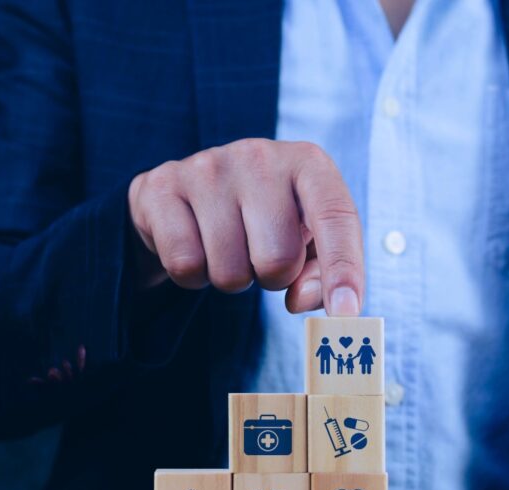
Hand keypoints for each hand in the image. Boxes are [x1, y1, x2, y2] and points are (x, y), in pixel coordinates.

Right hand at [128, 139, 363, 315]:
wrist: (189, 193)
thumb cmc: (263, 220)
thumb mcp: (305, 240)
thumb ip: (320, 272)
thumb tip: (303, 299)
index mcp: (307, 162)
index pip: (335, 215)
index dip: (344, 268)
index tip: (347, 313)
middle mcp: (259, 156)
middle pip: (277, 259)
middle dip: (271, 277)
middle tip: (259, 256)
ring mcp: (207, 167)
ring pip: (228, 270)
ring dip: (231, 278)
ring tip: (227, 247)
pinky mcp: (162, 185)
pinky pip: (184, 264)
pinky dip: (191, 276)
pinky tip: (195, 245)